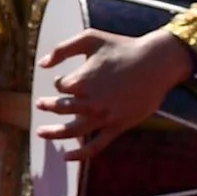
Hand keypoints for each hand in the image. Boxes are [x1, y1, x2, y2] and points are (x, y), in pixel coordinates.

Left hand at [34, 27, 196, 159]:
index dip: (60, 82)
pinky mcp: (117, 126)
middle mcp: (89, 101)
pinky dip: (79, 154)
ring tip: (40, 132)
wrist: (156, 62)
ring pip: (71, 131)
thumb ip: (62, 49)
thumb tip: (41, 64)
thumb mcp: (90, 38)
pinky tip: (66, 157)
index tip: (64, 81)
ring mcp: (103, 116)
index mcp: (81, 80)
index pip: (60, 86)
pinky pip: (95, 146)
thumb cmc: (123, 47)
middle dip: (48, 106)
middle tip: (40, 105)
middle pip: (60, 109)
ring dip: (53, 133)